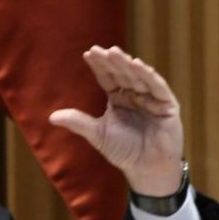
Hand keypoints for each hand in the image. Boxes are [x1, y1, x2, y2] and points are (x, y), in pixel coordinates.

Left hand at [51, 45, 187, 196]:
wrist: (147, 169)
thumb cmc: (124, 151)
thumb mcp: (98, 134)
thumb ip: (78, 123)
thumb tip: (51, 117)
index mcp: (118, 98)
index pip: (107, 78)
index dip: (99, 66)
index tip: (88, 53)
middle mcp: (135, 94)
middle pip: (122, 74)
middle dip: (111, 62)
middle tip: (100, 50)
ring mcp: (151, 98)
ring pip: (138, 76)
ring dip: (127, 64)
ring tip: (115, 53)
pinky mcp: (167, 104)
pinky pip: (157, 87)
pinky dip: (148, 76)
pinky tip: (138, 65)